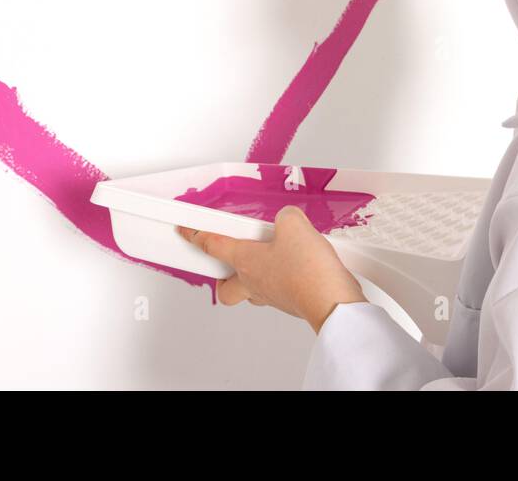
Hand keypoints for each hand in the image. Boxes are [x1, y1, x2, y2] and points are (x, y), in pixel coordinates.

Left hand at [176, 205, 368, 332]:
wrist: (331, 300)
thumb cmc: (307, 270)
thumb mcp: (294, 225)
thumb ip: (286, 217)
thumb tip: (288, 221)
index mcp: (245, 261)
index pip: (212, 246)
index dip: (195, 236)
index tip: (186, 231)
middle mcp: (254, 282)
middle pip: (225, 287)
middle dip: (222, 275)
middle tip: (229, 257)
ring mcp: (272, 295)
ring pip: (250, 292)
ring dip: (252, 277)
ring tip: (267, 257)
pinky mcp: (291, 300)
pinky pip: (276, 290)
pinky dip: (280, 278)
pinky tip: (295, 264)